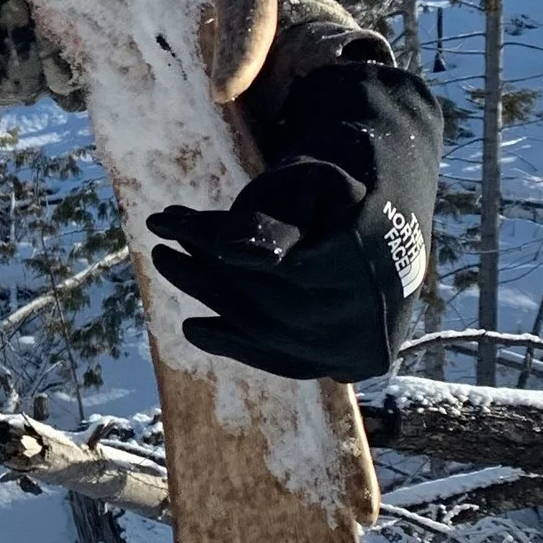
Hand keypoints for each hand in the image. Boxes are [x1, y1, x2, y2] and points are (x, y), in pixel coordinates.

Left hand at [148, 58, 442, 385]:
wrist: (386, 215)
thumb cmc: (338, 188)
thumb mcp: (307, 182)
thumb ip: (272, 219)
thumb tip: (231, 252)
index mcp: (367, 260)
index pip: (270, 262)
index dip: (211, 243)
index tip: (164, 221)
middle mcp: (372, 311)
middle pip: (267, 300)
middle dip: (204, 271)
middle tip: (157, 245)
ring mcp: (363, 344)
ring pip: (270, 332)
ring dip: (210, 299)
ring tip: (167, 264)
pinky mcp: (352, 361)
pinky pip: (286, 360)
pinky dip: (236, 344)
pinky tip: (194, 326)